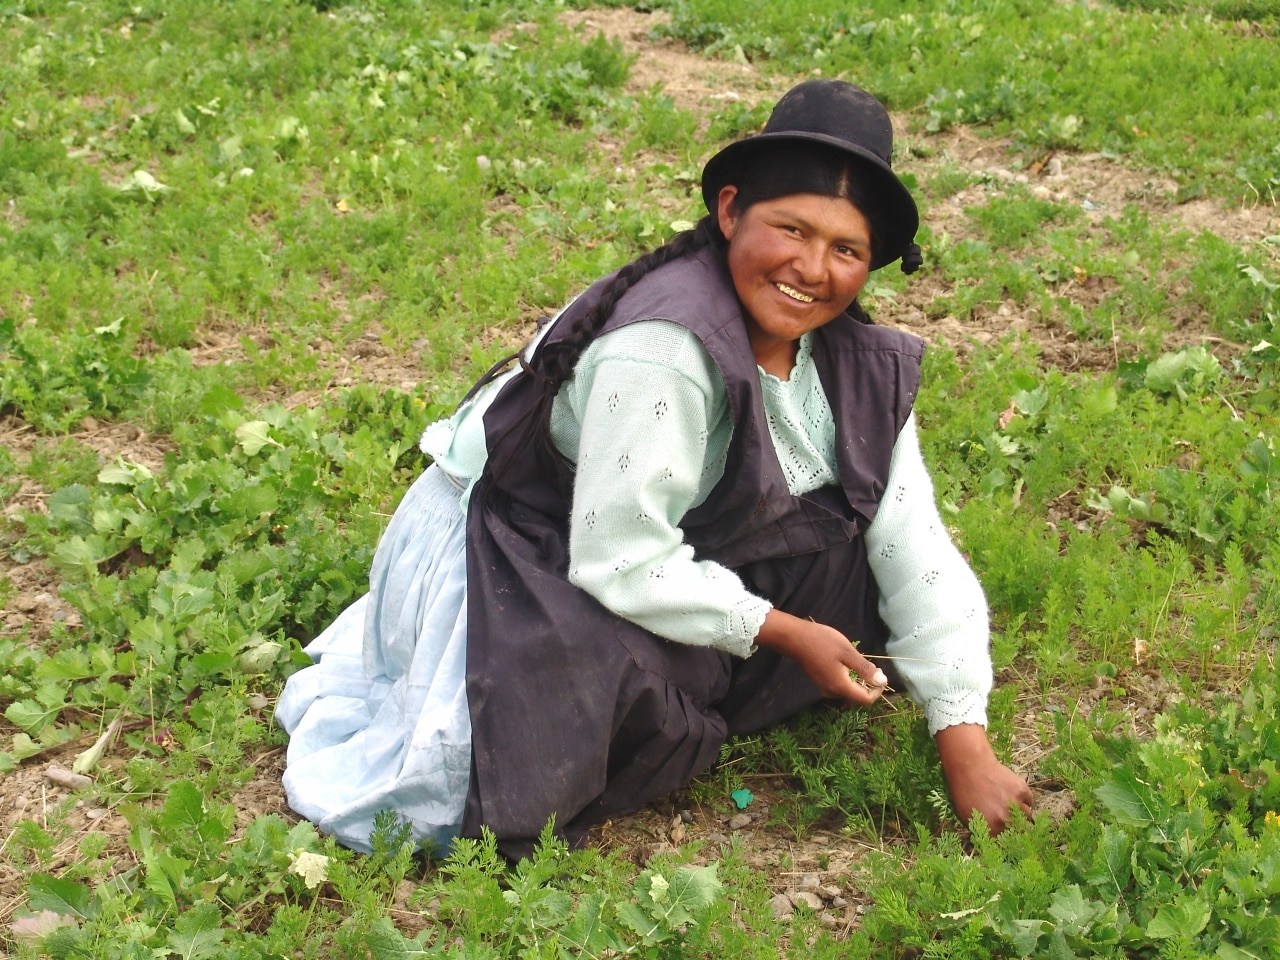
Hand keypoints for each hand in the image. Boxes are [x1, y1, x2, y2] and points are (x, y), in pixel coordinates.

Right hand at [753, 609, 887, 705]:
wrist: (794, 638)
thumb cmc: (821, 642)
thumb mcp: (847, 652)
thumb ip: (865, 669)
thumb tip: (882, 682)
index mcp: (840, 687)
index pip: (866, 700)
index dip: (877, 690)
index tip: (880, 674)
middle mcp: (832, 693)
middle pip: (857, 697)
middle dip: (868, 685)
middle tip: (871, 665)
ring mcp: (824, 689)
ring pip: (848, 691)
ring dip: (857, 681)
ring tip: (857, 662)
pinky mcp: (820, 683)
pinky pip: (839, 686)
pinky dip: (847, 678)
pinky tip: (845, 663)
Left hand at [935, 724, 1031, 834]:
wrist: (970, 766)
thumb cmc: (965, 792)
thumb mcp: (967, 817)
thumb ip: (984, 832)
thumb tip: (995, 843)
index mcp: (991, 829)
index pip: (1008, 842)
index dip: (1009, 837)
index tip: (1009, 832)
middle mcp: (1005, 819)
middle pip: (1022, 831)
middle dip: (1017, 826)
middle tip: (1009, 816)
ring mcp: (1015, 804)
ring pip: (1028, 816)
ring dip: (1022, 812)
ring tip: (1008, 802)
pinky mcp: (1021, 790)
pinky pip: (1029, 800)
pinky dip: (1024, 798)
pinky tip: (1010, 791)